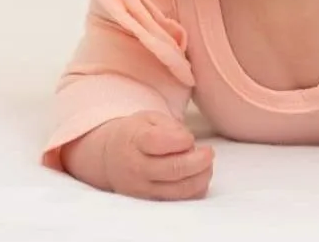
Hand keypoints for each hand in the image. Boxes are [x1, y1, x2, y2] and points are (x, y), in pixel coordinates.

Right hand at [66, 111, 213, 200]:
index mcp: (135, 141)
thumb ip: (169, 125)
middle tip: (209, 152)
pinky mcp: (150, 200)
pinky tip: (199, 175)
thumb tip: (187, 141)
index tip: (189, 137)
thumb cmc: (136, 134)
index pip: (159, 142)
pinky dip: (196, 189)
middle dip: (199, 160)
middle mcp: (137, 168)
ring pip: (178, 189)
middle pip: (173, 169)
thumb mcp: (149, 118)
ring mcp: (142, 188)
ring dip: (201, 176)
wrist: (109, 158)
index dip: (181, 139)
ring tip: (206, 163)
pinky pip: (179, 200)